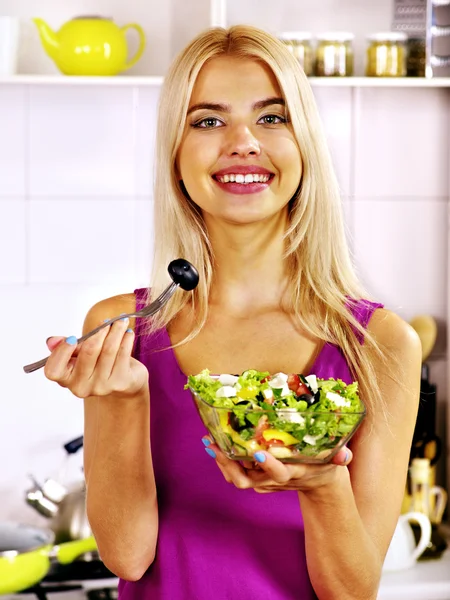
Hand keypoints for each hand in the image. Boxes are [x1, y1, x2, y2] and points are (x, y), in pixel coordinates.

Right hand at [44, 318, 148, 398]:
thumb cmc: (97, 363)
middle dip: (99, 332)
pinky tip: (128, 332)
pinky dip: (126, 340)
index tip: (72, 338)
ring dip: (116, 331)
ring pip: (109, 350)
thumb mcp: (78, 353)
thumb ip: (65, 346)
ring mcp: (101, 387)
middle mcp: (81, 387)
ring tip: (120, 321)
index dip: (61, 353)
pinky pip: (123, 354)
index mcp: (65, 379)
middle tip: (107, 320)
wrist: (123, 381)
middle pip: (88, 353)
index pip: (53, 370)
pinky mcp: (120, 383)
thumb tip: (51, 341)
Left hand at [202, 437, 351, 492]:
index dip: (269, 465)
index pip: (279, 475)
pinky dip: (224, 461)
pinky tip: (214, 443)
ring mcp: (263, 481)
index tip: (258, 452)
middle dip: (230, 465)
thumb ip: (340, 457)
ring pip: (237, 478)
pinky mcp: (256, 478)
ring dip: (222, 462)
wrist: (317, 482)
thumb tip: (346, 454)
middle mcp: (274, 481)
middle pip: (247, 479)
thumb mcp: (334, 461)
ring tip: (210, 442)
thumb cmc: (325, 466)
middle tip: (217, 446)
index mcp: (293, 474)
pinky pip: (236, 473)